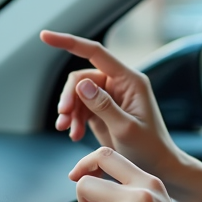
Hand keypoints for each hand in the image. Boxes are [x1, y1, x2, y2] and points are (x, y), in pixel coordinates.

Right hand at [40, 29, 201, 201]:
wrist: (157, 166)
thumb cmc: (149, 148)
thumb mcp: (126, 129)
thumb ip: (104, 106)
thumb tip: (82, 84)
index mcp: (131, 80)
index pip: (96, 53)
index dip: (70, 42)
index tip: (44, 36)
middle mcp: (120, 83)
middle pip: (81, 77)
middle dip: (68, 96)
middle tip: (63, 117)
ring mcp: (110, 96)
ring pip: (76, 93)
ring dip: (68, 110)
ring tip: (67, 130)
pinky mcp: (102, 109)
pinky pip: (79, 106)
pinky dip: (72, 119)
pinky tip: (72, 134)